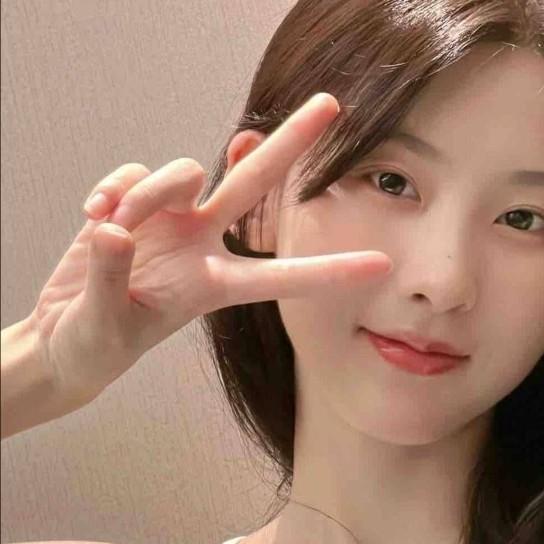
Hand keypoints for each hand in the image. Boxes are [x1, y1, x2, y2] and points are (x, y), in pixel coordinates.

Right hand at [28, 92, 392, 407]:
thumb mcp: (103, 324)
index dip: (330, 272)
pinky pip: (137, 172)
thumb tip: (112, 229)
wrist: (65, 334)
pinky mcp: (137, 203)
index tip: (382, 266)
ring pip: (182, 172)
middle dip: (290, 142)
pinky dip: (114, 187)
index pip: (281, 278)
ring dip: (144, 193)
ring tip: (111, 227)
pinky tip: (93, 214)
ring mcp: (172, 220)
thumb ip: (109, 276)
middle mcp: (203, 246)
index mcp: (212, 287)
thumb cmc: (95, 345)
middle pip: (253, 184)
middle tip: (332, 102)